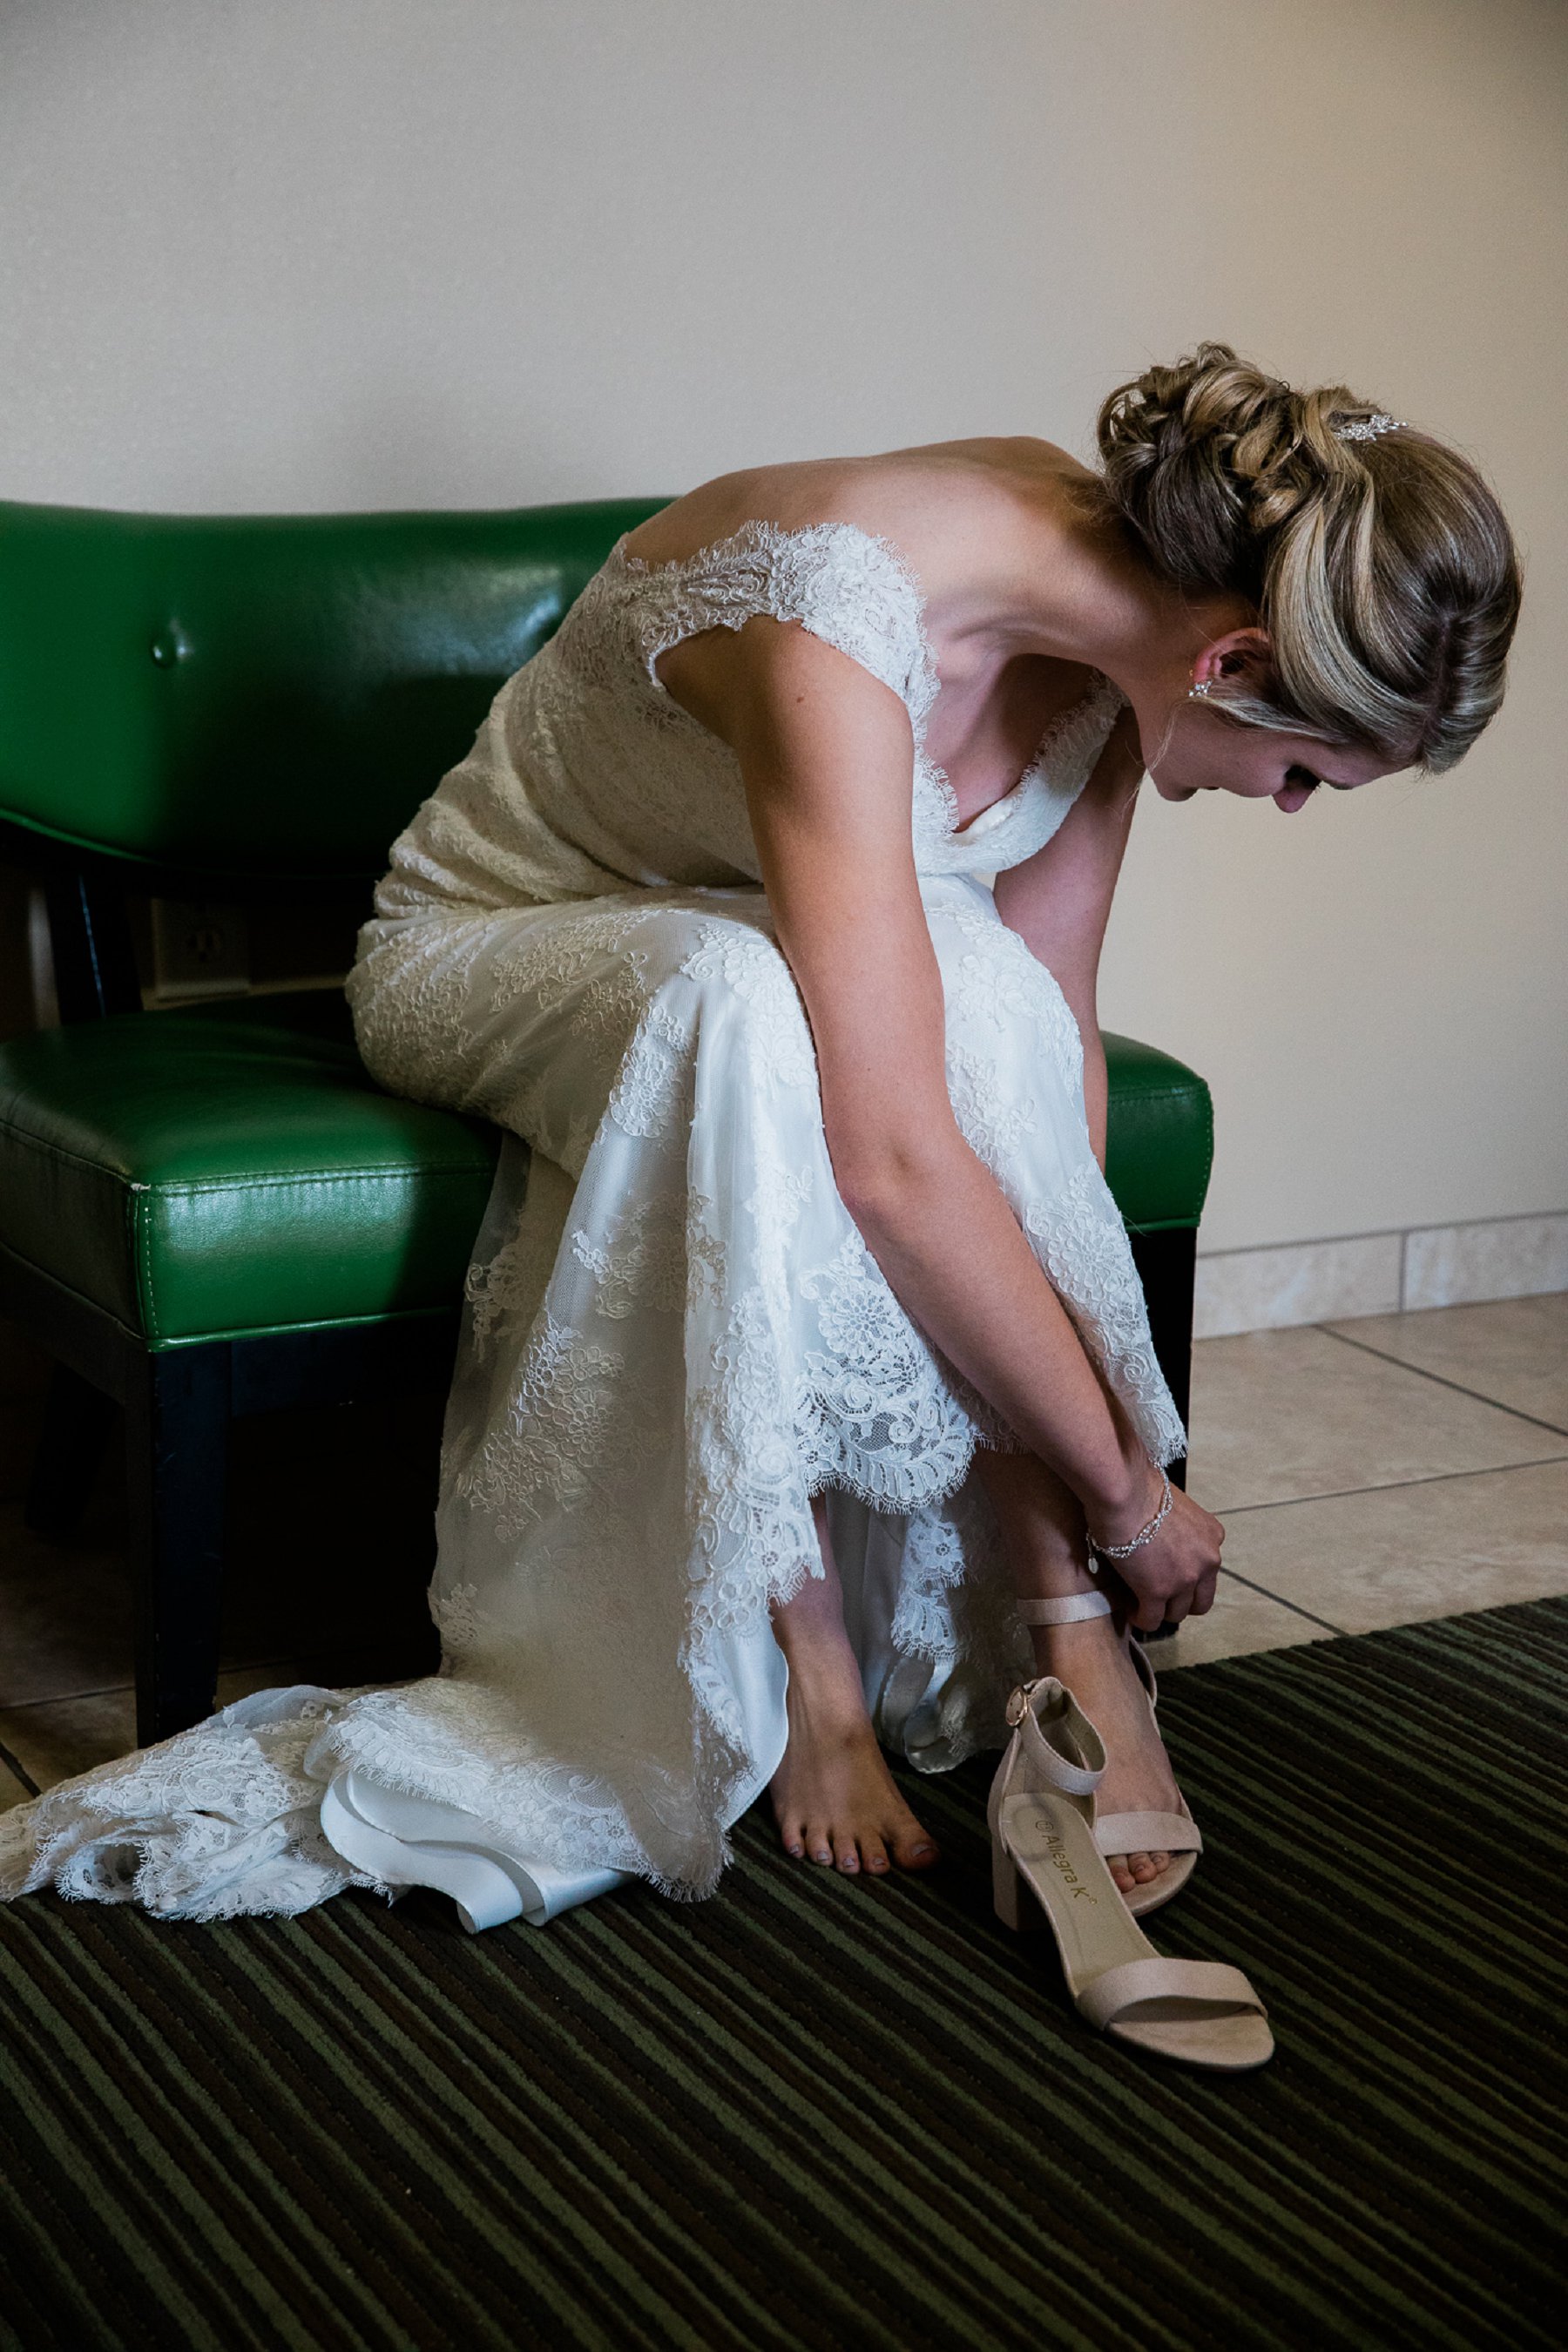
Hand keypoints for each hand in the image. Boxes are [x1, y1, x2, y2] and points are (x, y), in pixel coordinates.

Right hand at [1092, 1485, 1223, 1632]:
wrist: (1124, 1490)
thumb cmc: (1139, 1485)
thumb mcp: (1173, 1502)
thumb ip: (1175, 1522)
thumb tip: (1158, 1525)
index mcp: (1213, 1536)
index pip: (1207, 1569)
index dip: (1186, 1575)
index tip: (1167, 1574)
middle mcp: (1207, 1561)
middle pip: (1201, 1600)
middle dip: (1181, 1602)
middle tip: (1160, 1596)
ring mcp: (1184, 1579)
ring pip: (1177, 1613)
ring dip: (1160, 1610)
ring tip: (1140, 1603)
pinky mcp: (1157, 1591)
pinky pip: (1152, 1619)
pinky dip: (1141, 1618)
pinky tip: (1130, 1610)